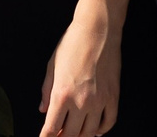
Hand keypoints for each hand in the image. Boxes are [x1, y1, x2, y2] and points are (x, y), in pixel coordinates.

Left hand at [37, 0, 120, 136]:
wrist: (97, 31)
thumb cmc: (72, 44)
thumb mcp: (52, 66)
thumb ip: (46, 90)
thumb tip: (43, 109)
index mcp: (62, 94)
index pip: (51, 127)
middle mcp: (81, 102)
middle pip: (71, 134)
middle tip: (58, 136)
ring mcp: (99, 101)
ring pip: (90, 133)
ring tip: (74, 134)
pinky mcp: (113, 97)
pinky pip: (109, 122)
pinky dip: (102, 130)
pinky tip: (96, 131)